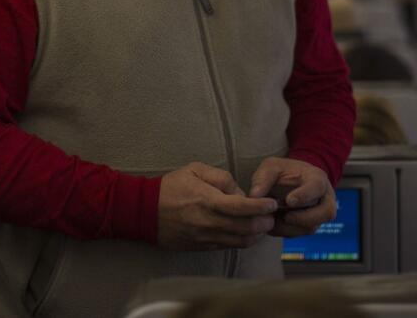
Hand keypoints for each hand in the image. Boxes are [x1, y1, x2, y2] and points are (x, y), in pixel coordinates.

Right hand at [157, 162, 278, 250]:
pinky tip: (247, 233)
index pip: (241, 207)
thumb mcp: (195, 169)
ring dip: (256, 235)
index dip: (261, 207)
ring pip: (239, 242)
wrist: (144, 210)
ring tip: (263, 226)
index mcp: (207, 200)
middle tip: (272, 216)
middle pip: (245, 228)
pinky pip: (228, 246)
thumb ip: (221, 178)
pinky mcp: (201, 246)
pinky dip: (242, 241)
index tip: (272, 204)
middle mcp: (208, 222)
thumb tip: (240, 193)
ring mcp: (204, 237)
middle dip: (264, 223)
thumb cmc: (171, 186)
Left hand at [248, 157, 334, 237]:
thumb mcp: (270, 168)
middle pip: (327, 212)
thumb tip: (254, 196)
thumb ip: (262, 179)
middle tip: (285, 217)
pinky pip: (300, 233)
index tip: (289, 201)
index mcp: (316, 178)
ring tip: (273, 220)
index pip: (317, 187)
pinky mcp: (308, 225)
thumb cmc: (281, 172)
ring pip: (312, 227)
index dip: (305, 195)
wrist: (285, 181)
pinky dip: (285, 231)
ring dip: (291, 227)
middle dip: (305, 218)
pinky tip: (272, 225)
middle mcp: (324, 197)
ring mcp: (318, 213)